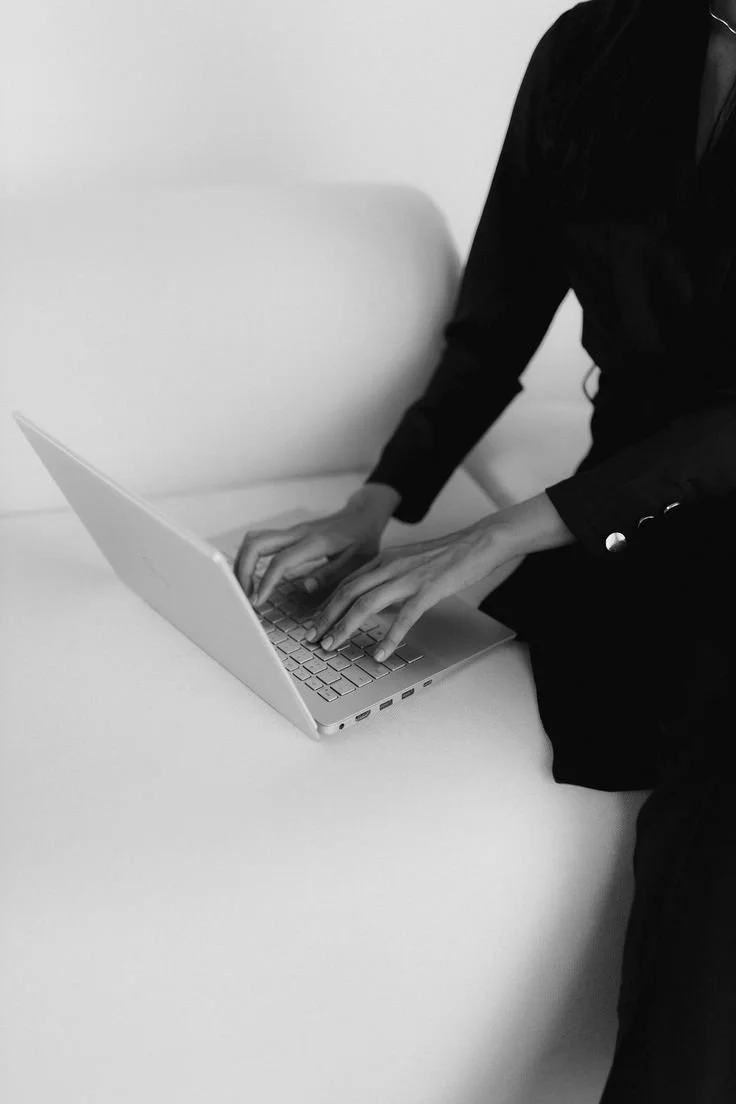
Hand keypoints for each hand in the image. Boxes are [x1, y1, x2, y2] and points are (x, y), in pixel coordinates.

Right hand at [233, 484, 399, 604]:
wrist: (362, 515)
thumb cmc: (362, 539)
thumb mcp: (357, 561)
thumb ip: (331, 574)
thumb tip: (305, 587)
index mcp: (315, 541)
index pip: (281, 560)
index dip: (265, 582)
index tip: (257, 601)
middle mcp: (298, 533)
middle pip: (256, 543)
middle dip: (243, 570)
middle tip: (243, 596)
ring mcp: (290, 531)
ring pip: (253, 540)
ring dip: (242, 563)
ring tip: (244, 590)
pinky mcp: (288, 535)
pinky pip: (260, 542)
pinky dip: (250, 559)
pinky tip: (252, 579)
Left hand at [304, 491, 573, 659]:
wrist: (479, 541)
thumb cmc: (447, 555)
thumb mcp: (409, 562)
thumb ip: (390, 579)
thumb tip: (374, 602)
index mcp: (384, 560)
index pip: (346, 583)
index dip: (326, 605)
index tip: (314, 624)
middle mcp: (390, 566)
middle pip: (347, 593)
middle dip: (326, 618)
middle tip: (313, 640)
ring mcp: (408, 578)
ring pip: (366, 604)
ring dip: (345, 628)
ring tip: (333, 647)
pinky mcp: (428, 589)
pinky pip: (404, 617)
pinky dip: (389, 637)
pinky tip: (380, 653)